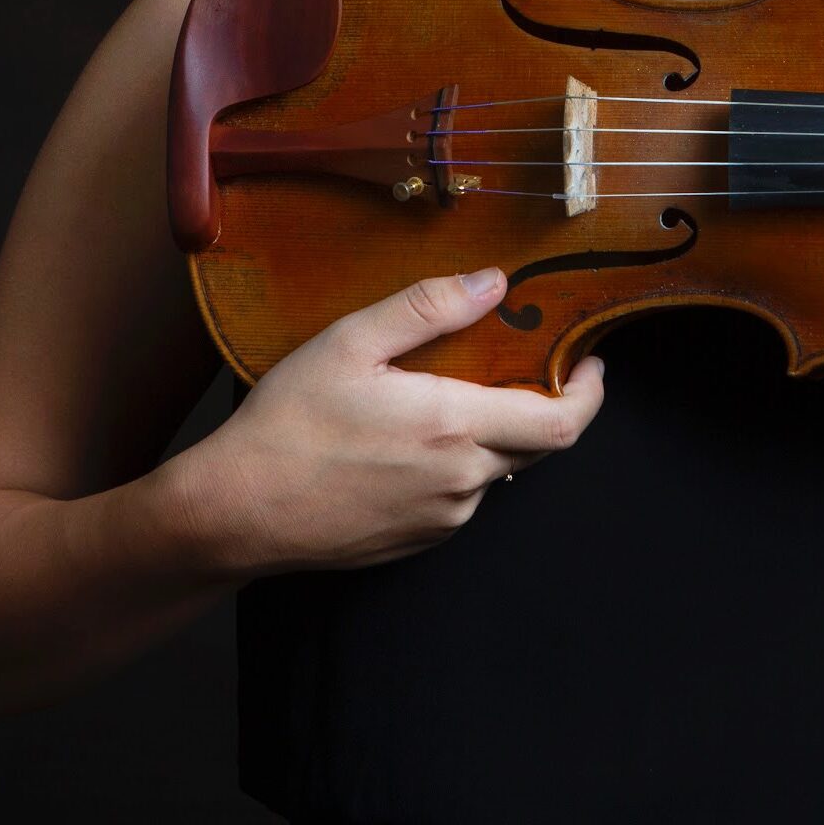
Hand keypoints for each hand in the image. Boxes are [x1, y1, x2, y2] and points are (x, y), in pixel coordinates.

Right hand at [177, 268, 606, 578]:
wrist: (231, 514)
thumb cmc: (287, 425)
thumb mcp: (352, 341)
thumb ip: (430, 307)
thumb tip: (494, 282)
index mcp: (456, 428)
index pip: (564, 424)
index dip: (592, 393)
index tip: (591, 361)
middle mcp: (462, 481)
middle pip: (538, 446)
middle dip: (543, 404)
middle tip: (523, 364)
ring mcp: (441, 519)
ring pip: (497, 470)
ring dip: (492, 433)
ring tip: (448, 395)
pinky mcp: (416, 542)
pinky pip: (460, 497)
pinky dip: (457, 463)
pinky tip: (410, 440)